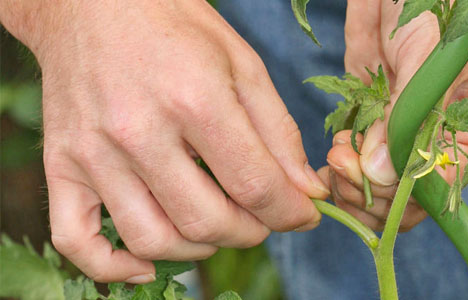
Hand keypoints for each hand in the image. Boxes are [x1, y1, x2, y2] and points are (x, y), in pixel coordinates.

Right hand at [1, 0, 327, 282]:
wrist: (91, 4)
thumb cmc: (175, 25)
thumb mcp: (242, 63)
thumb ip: (279, 132)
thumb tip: (307, 193)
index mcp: (194, 99)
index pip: (254, 185)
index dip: (290, 212)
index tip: (302, 215)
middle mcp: (138, 131)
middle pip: (207, 221)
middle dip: (251, 232)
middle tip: (262, 217)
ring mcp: (93, 152)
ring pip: (153, 239)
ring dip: (199, 249)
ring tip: (217, 227)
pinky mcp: (60, 163)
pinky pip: (74, 240)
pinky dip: (113, 267)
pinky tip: (146, 264)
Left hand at [318, 0, 467, 231]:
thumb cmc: (441, 2)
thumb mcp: (429, 54)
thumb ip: (408, 115)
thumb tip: (379, 173)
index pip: (443, 189)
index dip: (399, 193)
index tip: (362, 173)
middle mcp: (451, 142)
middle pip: (411, 198)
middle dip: (371, 191)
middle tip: (340, 165)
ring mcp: (414, 134)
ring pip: (384, 187)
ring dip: (353, 182)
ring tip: (336, 156)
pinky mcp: (383, 120)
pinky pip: (364, 160)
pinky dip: (346, 164)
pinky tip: (335, 150)